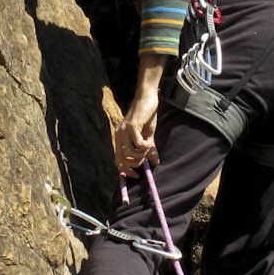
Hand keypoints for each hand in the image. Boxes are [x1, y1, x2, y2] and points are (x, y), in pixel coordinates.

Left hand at [115, 53, 166, 171]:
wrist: (147, 99)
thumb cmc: (146, 116)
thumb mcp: (148, 135)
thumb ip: (149, 149)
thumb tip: (156, 162)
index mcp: (120, 139)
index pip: (118, 161)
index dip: (126, 171)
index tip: (137, 175)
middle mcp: (119, 136)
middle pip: (122, 161)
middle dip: (136, 164)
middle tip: (145, 159)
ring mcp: (124, 132)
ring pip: (130, 154)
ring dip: (142, 154)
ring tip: (148, 146)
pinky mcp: (132, 127)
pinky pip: (138, 144)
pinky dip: (145, 146)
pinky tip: (149, 141)